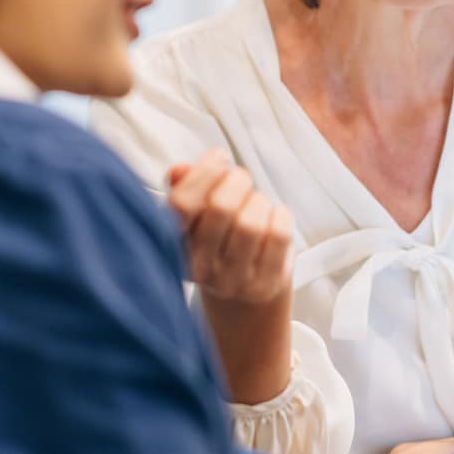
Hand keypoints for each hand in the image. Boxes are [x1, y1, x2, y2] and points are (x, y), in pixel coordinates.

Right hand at [167, 150, 293, 304]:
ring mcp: (232, 281)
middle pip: (221, 208)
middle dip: (237, 181)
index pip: (182, 205)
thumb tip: (179, 171)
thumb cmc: (219, 242)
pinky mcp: (264, 285)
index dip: (203, 173)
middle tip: (241, 179)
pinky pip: (279, 235)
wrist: (242, 297)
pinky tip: (273, 218)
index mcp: (174, 246)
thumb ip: (184, 188)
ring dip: (259, 201)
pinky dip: (280, 216)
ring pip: (251, 223)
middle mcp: (200, 268)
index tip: (218, 157)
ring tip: (257, 203)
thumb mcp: (195, 215)